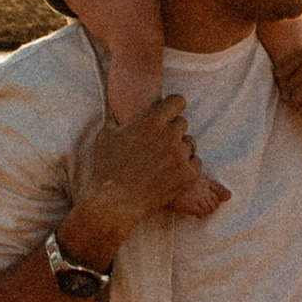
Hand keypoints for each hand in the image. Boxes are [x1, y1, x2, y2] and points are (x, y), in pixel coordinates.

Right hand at [60, 95, 220, 258]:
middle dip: (172, 130)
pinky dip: (186, 165)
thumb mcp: (106, 135)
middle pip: (182, 123)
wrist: (116, 201)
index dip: (173, 106)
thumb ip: (115, 116)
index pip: (178, 101)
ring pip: (189, 143)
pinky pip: (195, 161)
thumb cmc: (108, 167)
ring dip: (179, 148)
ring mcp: (180, 155)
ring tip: (162, 160)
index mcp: (151, 121)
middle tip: (159, 143)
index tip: (170, 112)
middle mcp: (169, 135)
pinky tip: (171, 171)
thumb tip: (111, 101)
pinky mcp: (188, 174)